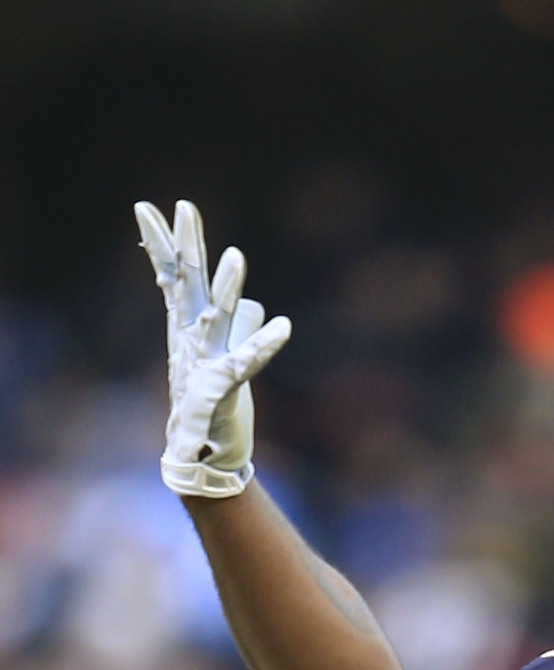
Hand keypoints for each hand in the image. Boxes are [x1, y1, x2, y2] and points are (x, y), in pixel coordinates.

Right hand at [135, 198, 291, 500]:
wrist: (203, 456)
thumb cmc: (214, 406)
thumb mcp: (225, 358)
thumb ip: (241, 328)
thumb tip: (256, 306)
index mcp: (188, 329)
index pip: (173, 278)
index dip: (163, 245)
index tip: (147, 207)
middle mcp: (192, 340)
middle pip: (189, 284)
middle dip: (187, 246)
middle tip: (185, 207)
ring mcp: (205, 363)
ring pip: (216, 317)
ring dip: (227, 288)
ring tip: (237, 256)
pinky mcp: (224, 389)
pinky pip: (246, 362)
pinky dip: (264, 345)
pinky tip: (283, 327)